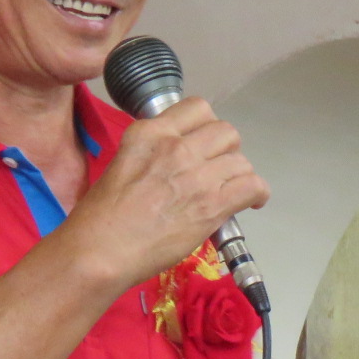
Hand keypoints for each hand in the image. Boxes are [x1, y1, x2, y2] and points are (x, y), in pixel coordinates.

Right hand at [65, 97, 268, 289]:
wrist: (101, 250)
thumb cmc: (101, 217)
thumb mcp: (122, 163)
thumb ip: (153, 153)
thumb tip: (177, 160)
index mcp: (150, 132)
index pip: (197, 108)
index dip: (206, 126)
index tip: (204, 143)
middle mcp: (176, 147)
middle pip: (225, 132)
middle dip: (226, 150)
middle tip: (218, 169)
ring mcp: (197, 175)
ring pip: (241, 160)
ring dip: (239, 175)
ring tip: (231, 190)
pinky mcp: (212, 205)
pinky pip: (252, 186)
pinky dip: (257, 193)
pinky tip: (250, 202)